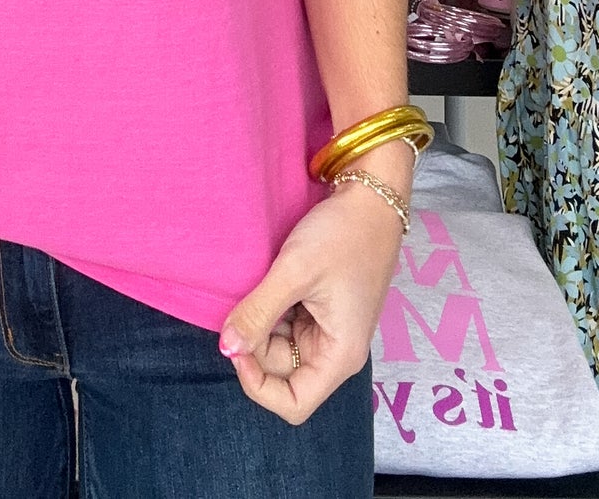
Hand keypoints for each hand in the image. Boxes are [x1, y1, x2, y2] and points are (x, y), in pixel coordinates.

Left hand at [218, 183, 403, 424]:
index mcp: (339, 356)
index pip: (293, 403)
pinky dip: (272, 308)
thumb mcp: (294, 272)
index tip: (237, 343)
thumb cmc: (342, 235)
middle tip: (245, 300)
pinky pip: (288, 323)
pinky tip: (269, 281)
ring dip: (262, 322)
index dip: (258, 384)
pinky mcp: (322, 309)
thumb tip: (226, 348)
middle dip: (256, 343)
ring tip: (259, 284)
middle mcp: (336, 350)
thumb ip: (258, 312)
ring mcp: (329, 329)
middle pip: (282, 372)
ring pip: (281, 346)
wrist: (372, 195)